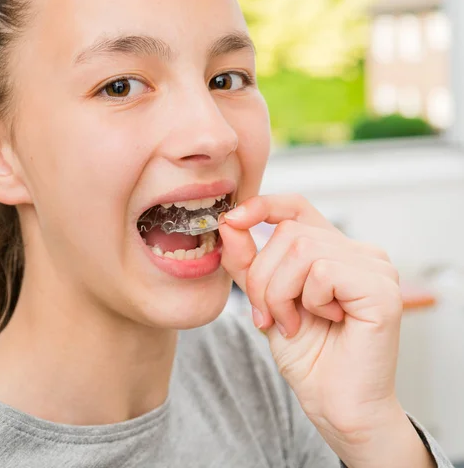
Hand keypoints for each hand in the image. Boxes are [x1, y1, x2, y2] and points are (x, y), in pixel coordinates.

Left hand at [219, 194, 434, 467]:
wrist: (334, 404)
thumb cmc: (308, 355)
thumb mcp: (265, 299)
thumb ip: (248, 262)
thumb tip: (230, 223)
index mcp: (333, 249)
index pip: (296, 206)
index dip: (262, 206)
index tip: (233, 221)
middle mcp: (359, 251)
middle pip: (289, 232)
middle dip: (264, 277)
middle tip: (269, 316)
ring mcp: (375, 267)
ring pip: (301, 249)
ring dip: (282, 293)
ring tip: (293, 322)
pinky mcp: (381, 288)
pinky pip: (322, 271)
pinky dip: (308, 301)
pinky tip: (325, 321)